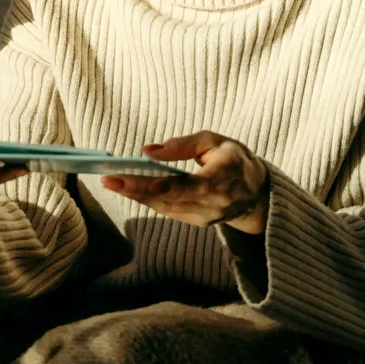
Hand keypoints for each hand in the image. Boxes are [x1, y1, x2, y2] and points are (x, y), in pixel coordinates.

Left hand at [100, 132, 270, 234]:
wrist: (256, 193)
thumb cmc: (234, 159)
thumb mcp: (214, 141)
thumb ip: (183, 145)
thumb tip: (148, 151)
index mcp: (224, 179)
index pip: (190, 186)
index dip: (164, 185)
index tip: (141, 180)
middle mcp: (216, 204)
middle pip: (171, 199)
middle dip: (137, 189)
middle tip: (108, 179)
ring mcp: (206, 217)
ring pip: (165, 208)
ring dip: (136, 195)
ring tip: (111, 182)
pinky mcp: (198, 222)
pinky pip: (168, 211)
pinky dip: (146, 200)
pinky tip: (128, 189)